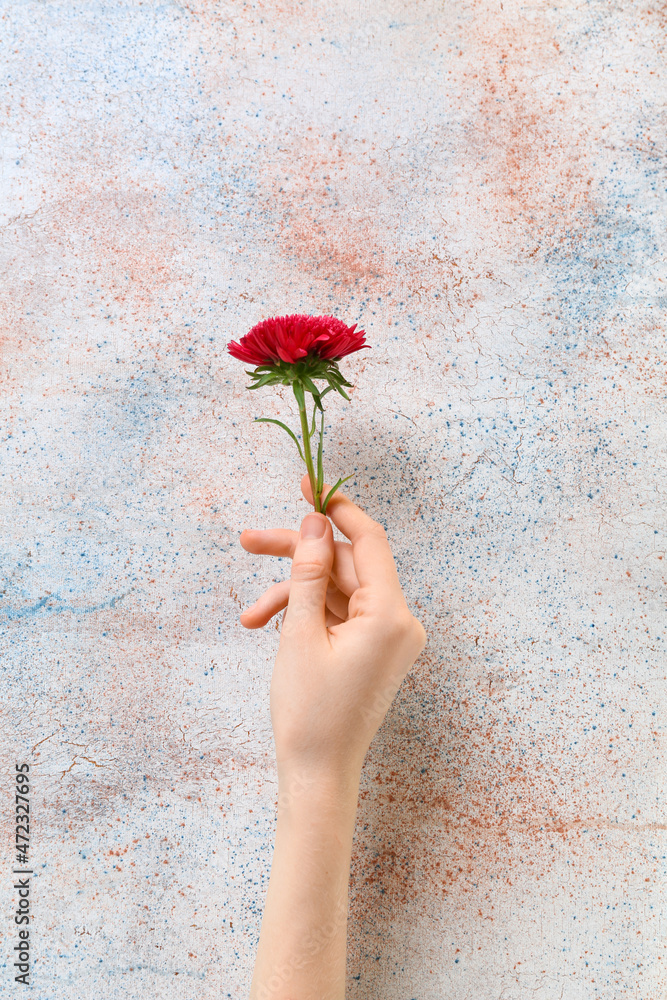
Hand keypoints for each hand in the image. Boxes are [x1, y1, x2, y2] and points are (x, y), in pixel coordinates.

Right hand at [239, 474, 426, 777]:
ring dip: (293, 594)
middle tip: (248, 541)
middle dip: (295, 558)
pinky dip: (306, 615)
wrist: (318, 776)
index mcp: (391, 615)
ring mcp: (388, 637)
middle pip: (344, 566)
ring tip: (250, 616)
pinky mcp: (374, 649)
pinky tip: (269, 625)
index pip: (368, 540)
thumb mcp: (300, 633)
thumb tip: (316, 523)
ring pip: (337, 591)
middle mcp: (399, 622)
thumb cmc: (309, 713)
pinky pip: (340, 615)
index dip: (335, 509)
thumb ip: (309, 572)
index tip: (307, 483)